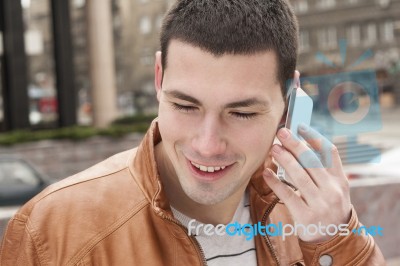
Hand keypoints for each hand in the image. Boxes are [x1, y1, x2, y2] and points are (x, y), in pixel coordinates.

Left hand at [263, 124, 351, 241]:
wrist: (332, 237)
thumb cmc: (328, 205)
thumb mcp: (335, 187)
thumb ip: (324, 168)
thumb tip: (302, 142)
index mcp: (340, 180)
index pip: (330, 153)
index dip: (314, 137)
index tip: (300, 126)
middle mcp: (332, 191)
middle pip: (312, 162)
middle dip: (295, 145)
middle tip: (281, 132)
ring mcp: (320, 205)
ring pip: (299, 176)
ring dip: (285, 160)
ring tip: (274, 148)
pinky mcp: (305, 216)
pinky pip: (287, 195)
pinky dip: (275, 182)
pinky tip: (266, 172)